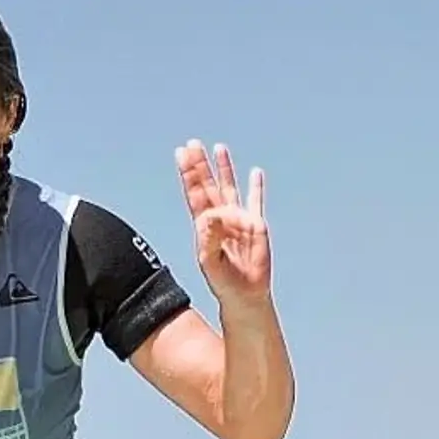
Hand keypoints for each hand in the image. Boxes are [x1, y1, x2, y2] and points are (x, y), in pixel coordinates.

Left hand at [176, 142, 270, 305]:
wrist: (244, 294)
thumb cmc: (223, 281)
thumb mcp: (210, 261)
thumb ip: (209, 238)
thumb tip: (211, 215)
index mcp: (205, 226)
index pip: (195, 194)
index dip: (188, 174)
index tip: (182, 154)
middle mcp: (220, 218)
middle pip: (208, 185)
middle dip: (200, 165)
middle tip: (193, 144)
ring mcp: (238, 220)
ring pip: (230, 187)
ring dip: (224, 169)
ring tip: (219, 148)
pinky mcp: (257, 225)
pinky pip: (256, 202)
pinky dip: (256, 187)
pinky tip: (255, 173)